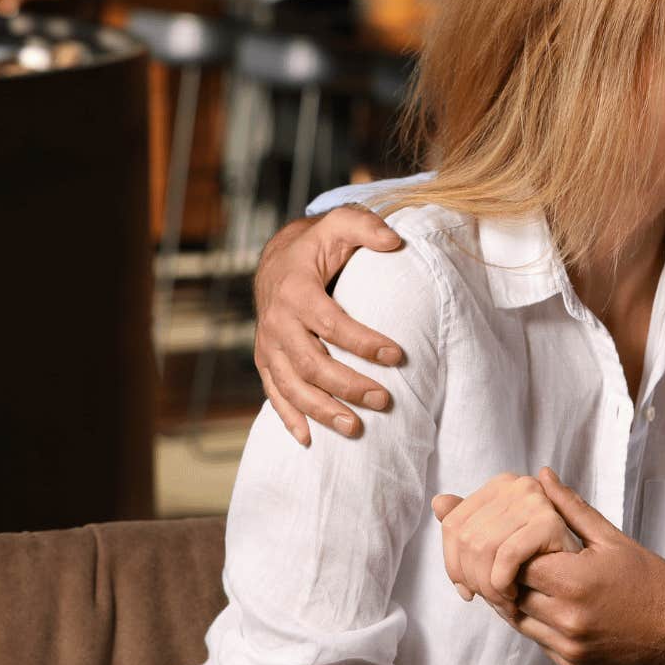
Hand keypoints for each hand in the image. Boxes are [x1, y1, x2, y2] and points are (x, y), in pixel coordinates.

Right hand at [253, 206, 406, 444]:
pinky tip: (309, 440)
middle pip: (311, 363)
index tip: (398, 355)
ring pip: (291, 386)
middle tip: (384, 401)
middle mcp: (277, 322)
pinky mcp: (267, 361)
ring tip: (355, 429)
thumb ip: (366, 227)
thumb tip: (395, 241)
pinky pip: (274, 394)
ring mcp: (269, 345)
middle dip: (347, 386)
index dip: (363, 342)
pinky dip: (289, 418)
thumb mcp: (341, 225)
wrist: (278, 259)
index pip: (331, 323)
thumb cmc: (318, 245)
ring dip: (322, 411)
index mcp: (296, 292)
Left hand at [505, 468, 664, 664]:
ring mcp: (569, 646)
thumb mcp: (612, 539)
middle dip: (512, 574)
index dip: (514, 549)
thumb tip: (543, 477)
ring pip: (519, 620)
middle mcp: (568, 619)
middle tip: (525, 560)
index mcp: (575, 582)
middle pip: (511, 592)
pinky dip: (539, 623)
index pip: (514, 562)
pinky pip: (538, 641)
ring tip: (538, 582)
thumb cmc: (651, 580)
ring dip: (520, 599)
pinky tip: (557, 607)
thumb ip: (571, 508)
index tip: (525, 542)